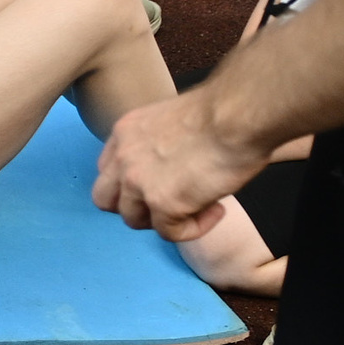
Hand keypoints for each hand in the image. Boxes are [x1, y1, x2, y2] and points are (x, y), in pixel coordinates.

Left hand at [92, 89, 275, 242]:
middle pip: (105, 200)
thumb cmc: (223, 111)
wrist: (238, 115)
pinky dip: (194, 228)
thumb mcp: (173, 121)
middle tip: (169, 203)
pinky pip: (169, 233)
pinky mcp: (162, 203)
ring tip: (199, 204)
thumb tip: (174, 167)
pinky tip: (216, 210)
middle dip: (134, 207)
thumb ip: (159, 144)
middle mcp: (123, 156)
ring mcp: (138, 181)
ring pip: (133, 220)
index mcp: (125, 131)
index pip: (107, 170)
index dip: (129, 184)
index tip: (160, 183)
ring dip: (164, 220)